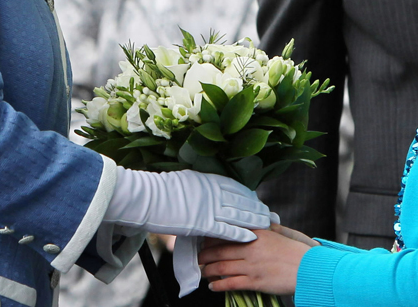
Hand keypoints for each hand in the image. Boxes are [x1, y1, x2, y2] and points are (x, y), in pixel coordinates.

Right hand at [103, 167, 270, 240]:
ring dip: (254, 221)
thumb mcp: (186, 180)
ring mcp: (209, 207)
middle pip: (242, 201)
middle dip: (257, 209)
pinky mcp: (203, 223)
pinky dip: (241, 233)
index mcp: (208, 179)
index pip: (236, 188)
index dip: (250, 196)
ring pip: (239, 215)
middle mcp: (213, 191)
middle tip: (270, 215)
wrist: (148, 198)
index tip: (258, 201)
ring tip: (266, 226)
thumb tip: (207, 185)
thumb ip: (200, 184)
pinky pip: (227, 229)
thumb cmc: (162, 190)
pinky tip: (251, 237)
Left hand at [200, 227, 312, 296]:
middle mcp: (251, 248)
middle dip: (205, 255)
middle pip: (220, 250)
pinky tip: (213, 285)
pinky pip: (231, 283)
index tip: (204, 241)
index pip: (228, 234)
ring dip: (208, 270)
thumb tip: (261, 222)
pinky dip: (219, 284)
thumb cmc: (295, 252)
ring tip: (202, 271)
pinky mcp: (255, 281)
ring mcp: (252, 265)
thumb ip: (267, 228)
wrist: (309, 269)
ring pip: (222, 267)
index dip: (212, 238)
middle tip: (197, 257)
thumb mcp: (280, 233)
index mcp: (256, 234)